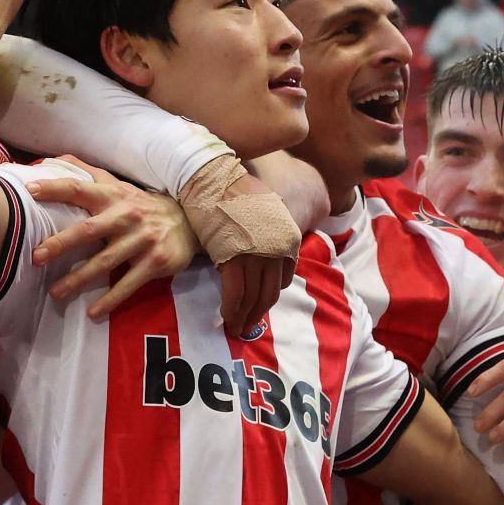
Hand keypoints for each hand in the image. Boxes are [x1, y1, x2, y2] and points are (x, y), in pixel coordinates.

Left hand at [27, 158, 196, 319]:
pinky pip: (128, 284)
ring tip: (55, 293)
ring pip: (105, 262)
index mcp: (113, 196)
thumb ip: (88, 174)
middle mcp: (126, 216)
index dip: (55, 189)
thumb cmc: (142, 206)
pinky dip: (111, 299)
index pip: (79, 189)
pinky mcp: (155, 262)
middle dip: (61, 244)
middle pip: (88, 230)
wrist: (189, 222)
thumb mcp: (119, 186)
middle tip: (36, 257)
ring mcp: (142, 240)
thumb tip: (56, 159)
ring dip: (79, 279)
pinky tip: (93, 312)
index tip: (29, 192)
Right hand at [177, 166, 300, 337]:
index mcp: (290, 238)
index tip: (258, 305)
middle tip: (247, 326)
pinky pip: (234, 294)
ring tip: (235, 328)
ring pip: (252, 297)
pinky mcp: (234, 258)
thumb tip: (262, 257)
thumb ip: (270, 236)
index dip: (268, 296)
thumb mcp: (267, 211)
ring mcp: (258, 255)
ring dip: (243, 317)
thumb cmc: (235, 189)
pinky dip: (231, 309)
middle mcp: (279, 250)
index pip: (282, 279)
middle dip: (258, 313)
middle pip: (269, 293)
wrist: (213, 176)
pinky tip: (226, 318)